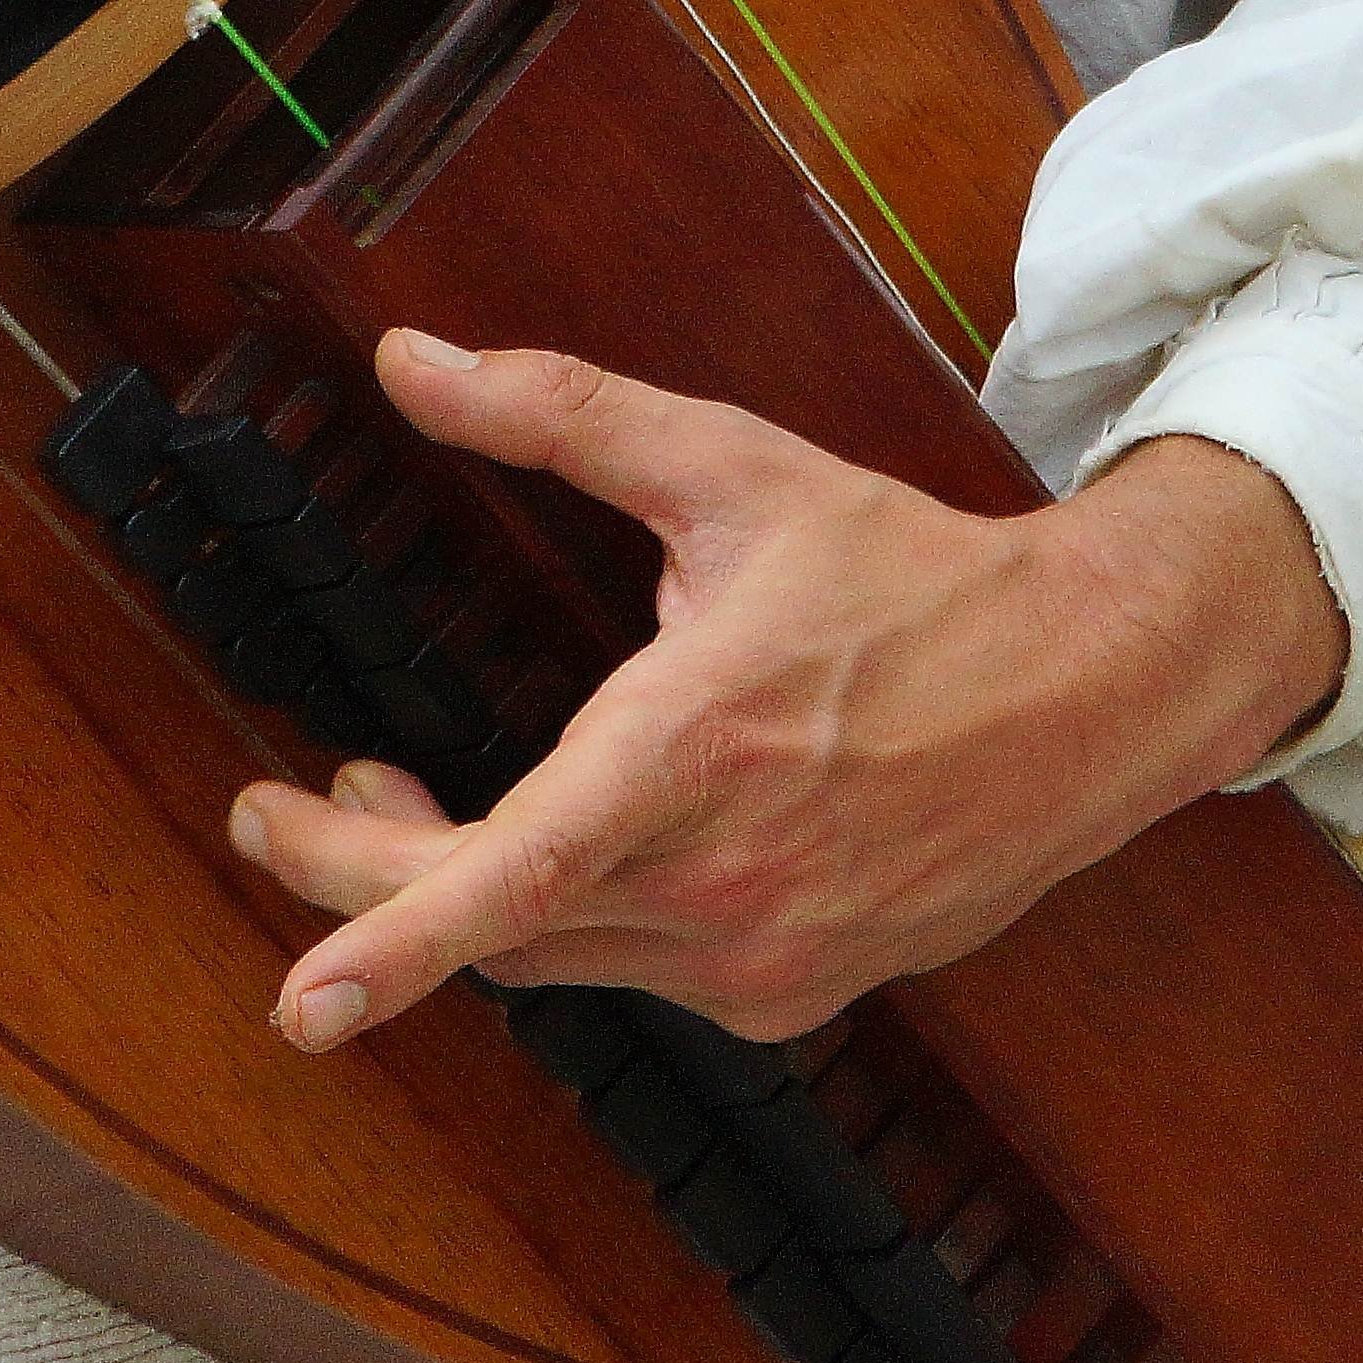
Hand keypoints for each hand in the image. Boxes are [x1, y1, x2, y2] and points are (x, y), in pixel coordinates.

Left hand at [228, 336, 1344, 1047]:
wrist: (1090, 694)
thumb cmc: (909, 576)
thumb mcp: (727, 467)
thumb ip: (555, 410)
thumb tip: (407, 359)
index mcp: (692, 751)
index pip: (518, 872)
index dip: (396, 939)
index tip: (304, 1003)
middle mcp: (723, 880)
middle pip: (496, 924)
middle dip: (360, 884)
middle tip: (272, 820)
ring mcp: (761, 956)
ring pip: (552, 955)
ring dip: (452, 893)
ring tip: (386, 800)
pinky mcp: (791, 993)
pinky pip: (627, 970)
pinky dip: (558, 918)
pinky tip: (543, 847)